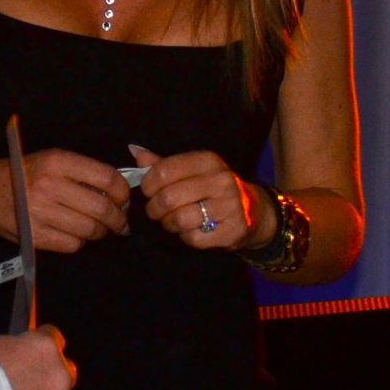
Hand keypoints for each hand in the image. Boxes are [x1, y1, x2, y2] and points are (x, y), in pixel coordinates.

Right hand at [0, 150, 128, 253]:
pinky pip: (72, 244)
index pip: (106, 178)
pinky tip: (76, 234)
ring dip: (101, 232)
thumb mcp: (51, 160)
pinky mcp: (34, 236)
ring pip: (89, 229)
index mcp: (57, 161)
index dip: (123, 192)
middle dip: (119, 219)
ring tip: (99, 229)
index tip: (124, 199)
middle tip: (121, 222)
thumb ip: (82, 172)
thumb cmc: (23, 174)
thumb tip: (119, 192)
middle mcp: (48, 185)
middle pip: (101, 208)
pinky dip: (80, 242)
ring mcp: (39, 212)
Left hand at [129, 146, 256, 251]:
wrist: (255, 211)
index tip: (148, 191)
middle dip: (154, 208)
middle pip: (168, 198)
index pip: (164, 171)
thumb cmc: (214, 189)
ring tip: (170, 221)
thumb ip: (163, 164)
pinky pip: (193, 238)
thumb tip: (134, 151)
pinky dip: (184, 237)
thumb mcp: (193, 171)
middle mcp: (221, 181)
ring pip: (178, 219)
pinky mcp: (232, 231)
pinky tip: (189, 230)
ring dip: (167, 224)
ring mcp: (229, 207)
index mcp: (208, 161)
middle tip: (155, 211)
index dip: (148, 185)